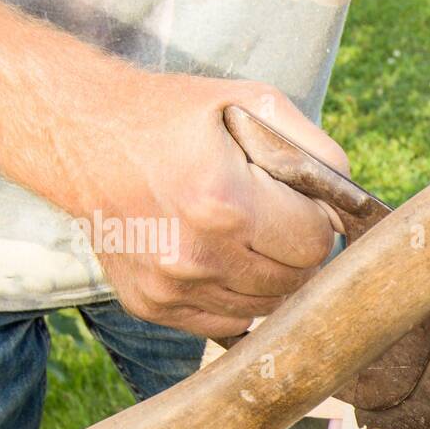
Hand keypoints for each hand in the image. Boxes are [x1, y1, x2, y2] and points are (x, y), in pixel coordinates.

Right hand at [65, 73, 350, 337]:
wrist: (77, 135)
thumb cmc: (172, 117)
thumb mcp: (250, 105)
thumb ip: (315, 152)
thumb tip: (352, 208)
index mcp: (226, 203)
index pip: (315, 244)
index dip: (316, 222)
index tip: (299, 206)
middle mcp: (196, 254)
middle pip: (295, 281)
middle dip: (297, 252)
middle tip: (277, 221)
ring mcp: (171, 287)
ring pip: (265, 309)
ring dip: (270, 278)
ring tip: (248, 238)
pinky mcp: (152, 305)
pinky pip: (226, 323)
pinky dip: (235, 298)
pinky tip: (220, 260)